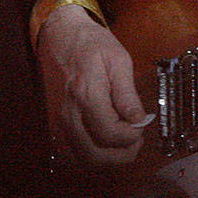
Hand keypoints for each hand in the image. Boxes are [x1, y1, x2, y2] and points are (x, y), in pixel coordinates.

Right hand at [35, 4, 150, 165]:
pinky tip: (106, 145)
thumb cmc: (92, 43)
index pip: (109, 133)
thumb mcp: (118, 59)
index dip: (130, 137)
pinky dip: (91, 157)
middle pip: (95, 155)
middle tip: (137, 140)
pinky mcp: (54, 126)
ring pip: (82, 160)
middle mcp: (68, 113)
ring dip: (108, 160)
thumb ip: (127, 93)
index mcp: (86, 93)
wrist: (60, 36)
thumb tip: (139, 120)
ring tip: (124, 143)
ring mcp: (58, 122)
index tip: (142, 126)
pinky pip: (72, 155)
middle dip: (122, 155)